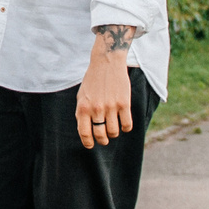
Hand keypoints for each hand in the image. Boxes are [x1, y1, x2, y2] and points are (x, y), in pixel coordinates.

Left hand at [75, 28, 137, 147]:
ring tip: (113, 128)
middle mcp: (96, 109)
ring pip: (114, 132)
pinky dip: (126, 128)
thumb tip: (86, 132)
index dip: (88, 142)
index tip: (91, 145)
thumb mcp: (81, 96)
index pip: (84, 133)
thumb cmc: (92, 80)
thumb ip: (82, 113)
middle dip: (103, 140)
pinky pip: (127, 125)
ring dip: (114, 133)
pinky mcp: (124, 103)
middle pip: (100, 135)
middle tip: (104, 138)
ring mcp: (111, 107)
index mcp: (83, 108)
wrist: (106, 63)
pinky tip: (124, 124)